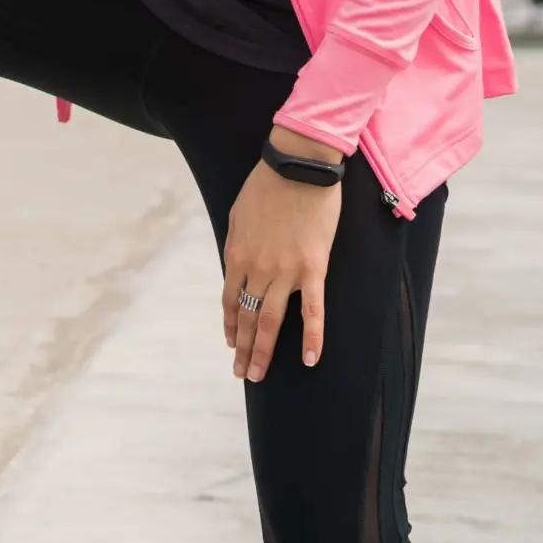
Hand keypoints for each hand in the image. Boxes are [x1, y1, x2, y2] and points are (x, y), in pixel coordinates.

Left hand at [220, 126, 343, 381]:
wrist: (298, 167)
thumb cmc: (266, 186)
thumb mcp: (238, 215)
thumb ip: (236, 244)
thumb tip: (236, 265)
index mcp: (236, 256)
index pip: (229, 301)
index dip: (229, 325)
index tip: (229, 344)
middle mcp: (257, 270)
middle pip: (246, 317)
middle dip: (242, 348)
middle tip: (240, 373)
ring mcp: (284, 272)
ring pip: (271, 320)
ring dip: (263, 351)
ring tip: (257, 375)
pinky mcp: (313, 268)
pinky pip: (313, 310)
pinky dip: (311, 338)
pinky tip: (308, 360)